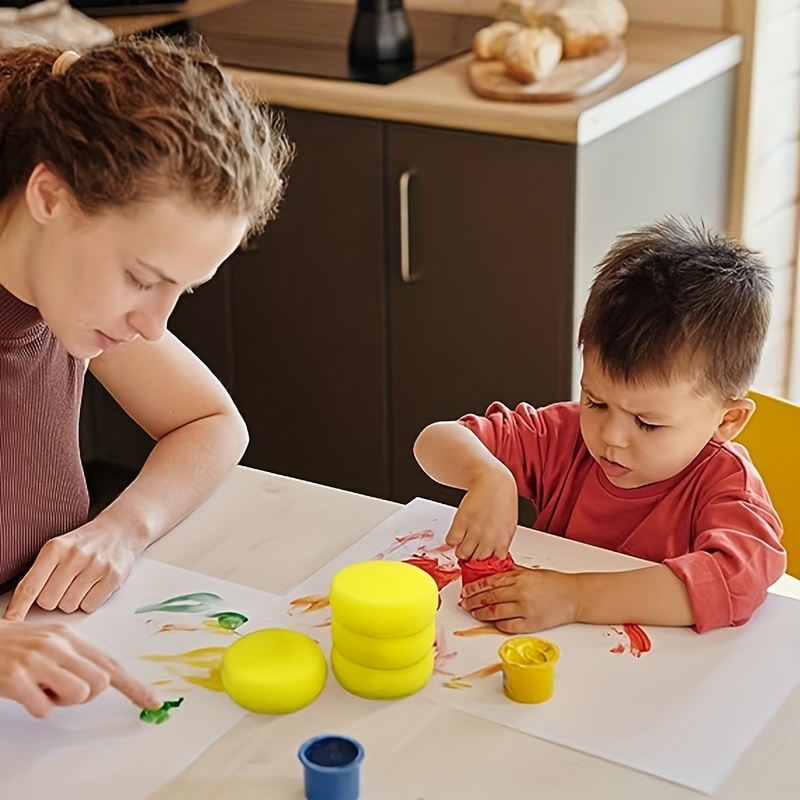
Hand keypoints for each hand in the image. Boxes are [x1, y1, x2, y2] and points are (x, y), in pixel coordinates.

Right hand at [0, 620, 160, 717]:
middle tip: (60, 689)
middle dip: (85, 695)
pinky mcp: (17, 678)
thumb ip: (76, 658)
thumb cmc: (14, 646)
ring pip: (79, 694)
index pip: (111, 663)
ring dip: (62, 701)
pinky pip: (45, 708)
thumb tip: (102, 680)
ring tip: (42, 688)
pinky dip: (38, 708)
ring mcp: (37, 660)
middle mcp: (58, 645)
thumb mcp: (51, 643)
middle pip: (100, 683)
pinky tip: (25, 693)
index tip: (152, 701)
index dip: (134, 686)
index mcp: (70, 637)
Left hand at [3, 519, 140, 620]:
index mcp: (55, 548)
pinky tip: (94, 586)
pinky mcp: (112, 576)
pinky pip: (90, 606)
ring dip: (73, 601)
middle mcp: (74, 556)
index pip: (29, 587)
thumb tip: (21, 606)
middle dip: (54, 599)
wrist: (121, 529)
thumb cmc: (86, 543)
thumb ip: (41, 574)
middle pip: (48, 602)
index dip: (17, 609)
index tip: (10, 622)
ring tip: (82, 583)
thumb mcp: (59, 549)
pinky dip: (90, 601)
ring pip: (69, 606)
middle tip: (65, 585)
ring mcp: (95, 566)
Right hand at [445, 468, 517, 559]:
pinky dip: (452, 539)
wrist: (492, 480)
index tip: (482, 556)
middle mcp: (489, 538)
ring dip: (461, 548)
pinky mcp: (461, 522)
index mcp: (503, 540)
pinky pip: (451, 541)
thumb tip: (493, 554)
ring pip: (462, 554)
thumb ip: (501, 542)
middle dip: (473, 555)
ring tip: (464, 540)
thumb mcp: (509, 525)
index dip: (486, 560)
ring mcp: (474, 531)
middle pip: (476, 560)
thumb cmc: (502, 499)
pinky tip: (458, 531)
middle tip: (472, 546)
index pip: (493, 563)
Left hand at [461, 567, 579, 633]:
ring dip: (481, 613)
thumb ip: (512, 572)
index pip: (490, 582)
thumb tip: (492, 572)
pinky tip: (491, 621)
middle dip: (473, 601)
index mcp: (520, 577)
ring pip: (495, 612)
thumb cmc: (555, 583)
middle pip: (489, 597)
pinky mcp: (531, 624)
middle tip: (465, 603)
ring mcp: (525, 609)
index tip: (466, 591)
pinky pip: (507, 625)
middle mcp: (521, 593)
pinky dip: (497, 623)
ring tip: (474, 612)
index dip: (474, 587)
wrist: (575, 597)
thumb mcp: (531, 572)